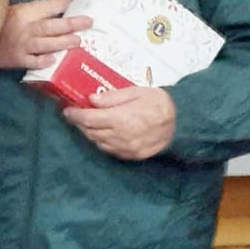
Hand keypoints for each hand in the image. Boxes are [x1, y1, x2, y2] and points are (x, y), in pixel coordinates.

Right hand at [0, 0, 90, 71]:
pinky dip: (43, 61)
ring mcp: (22, 45)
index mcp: (25, 12)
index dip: (62, 5)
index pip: (47, 7)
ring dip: (63, 42)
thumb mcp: (19, 8)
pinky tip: (54, 60)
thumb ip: (40, 4)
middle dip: (71, 23)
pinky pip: (32, 61)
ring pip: (45, 44)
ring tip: (78, 41)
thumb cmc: (0, 23)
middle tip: (88, 22)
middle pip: (51, 26)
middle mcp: (25, 28)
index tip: (74, 4)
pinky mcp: (17, 60)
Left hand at [62, 85, 176, 160]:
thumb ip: (112, 97)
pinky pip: (109, 150)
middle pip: (90, 132)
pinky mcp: (131, 156)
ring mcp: (125, 149)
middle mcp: (120, 137)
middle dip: (80, 124)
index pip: (88, 119)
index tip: (67, 111)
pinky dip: (102, 142)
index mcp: (120, 119)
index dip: (74, 115)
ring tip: (88, 124)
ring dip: (90, 133)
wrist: (181, 123)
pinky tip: (102, 134)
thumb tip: (91, 100)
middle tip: (76, 115)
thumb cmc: (159, 103)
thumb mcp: (136, 92)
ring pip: (98, 143)